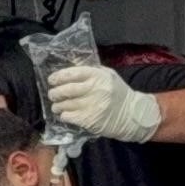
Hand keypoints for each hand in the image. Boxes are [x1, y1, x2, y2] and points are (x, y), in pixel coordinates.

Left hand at [44, 64, 162, 142]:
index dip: (59, 76)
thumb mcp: (108, 76)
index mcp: (98, 76)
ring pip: (66, 104)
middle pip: (66, 89)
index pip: (73, 73)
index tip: (52, 79)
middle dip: (55, 92)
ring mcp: (91, 105)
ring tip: (56, 106)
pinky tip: (65, 114)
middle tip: (52, 94)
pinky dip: (64, 115)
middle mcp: (94, 90)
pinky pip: (69, 116)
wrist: (132, 115)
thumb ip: (91, 71)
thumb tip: (71, 65)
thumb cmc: (118, 93)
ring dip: (57, 105)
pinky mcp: (89, 120)